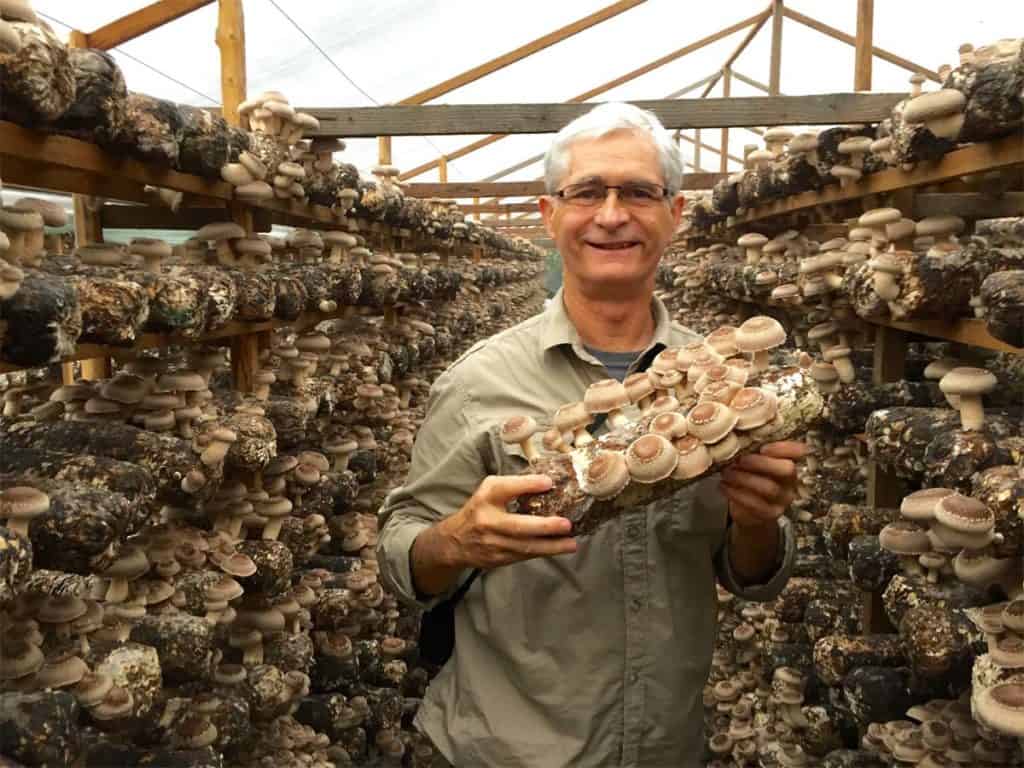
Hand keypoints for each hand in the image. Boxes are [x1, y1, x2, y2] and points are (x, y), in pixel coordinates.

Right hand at [439, 474, 576, 568]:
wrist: (455, 541)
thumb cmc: (480, 510)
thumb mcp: (489, 491)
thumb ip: (514, 486)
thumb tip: (548, 482)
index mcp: (485, 498)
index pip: (505, 488)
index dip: (527, 485)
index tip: (549, 482)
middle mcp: (487, 521)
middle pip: (517, 526)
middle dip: (544, 526)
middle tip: (566, 524)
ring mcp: (492, 543)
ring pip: (525, 546)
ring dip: (551, 546)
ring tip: (571, 543)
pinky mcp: (497, 559)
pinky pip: (524, 555)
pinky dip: (543, 552)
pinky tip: (559, 548)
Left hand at [719, 441, 807, 528]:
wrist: (748, 511)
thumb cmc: (750, 479)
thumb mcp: (752, 463)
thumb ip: (750, 451)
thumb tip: (734, 438)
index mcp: (787, 462)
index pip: (797, 451)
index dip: (783, 447)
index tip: (763, 447)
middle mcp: (790, 480)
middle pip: (787, 469)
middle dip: (761, 463)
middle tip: (739, 460)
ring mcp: (782, 499)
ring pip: (769, 487)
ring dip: (744, 478)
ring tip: (727, 473)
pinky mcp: (770, 513)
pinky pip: (756, 504)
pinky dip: (736, 494)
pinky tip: (724, 486)